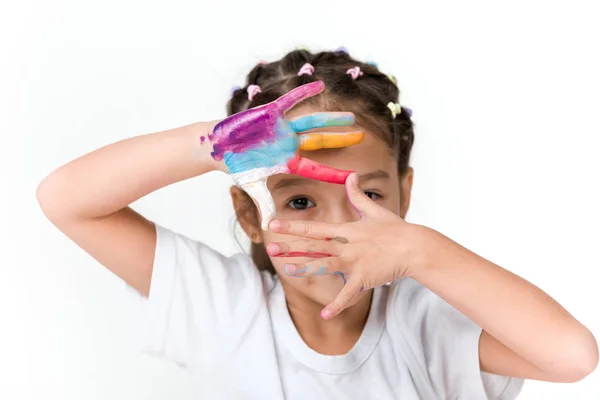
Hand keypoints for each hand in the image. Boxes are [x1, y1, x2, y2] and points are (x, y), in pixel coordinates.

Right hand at [207, 81, 363, 228]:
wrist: (220, 148)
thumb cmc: (236, 167)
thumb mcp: (253, 187)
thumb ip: (264, 205)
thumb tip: (268, 228)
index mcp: (288, 162)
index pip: (317, 169)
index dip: (335, 174)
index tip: (354, 177)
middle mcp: (290, 144)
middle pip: (321, 142)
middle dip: (341, 139)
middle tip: (362, 137)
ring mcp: (283, 128)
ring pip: (312, 122)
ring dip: (331, 119)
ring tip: (350, 116)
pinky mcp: (271, 113)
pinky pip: (291, 101)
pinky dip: (304, 93)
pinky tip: (320, 85)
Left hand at [266, 173, 431, 319]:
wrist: (415, 247)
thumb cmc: (396, 229)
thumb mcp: (375, 210)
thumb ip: (358, 195)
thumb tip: (351, 176)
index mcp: (347, 230)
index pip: (315, 227)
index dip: (294, 226)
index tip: (274, 224)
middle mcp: (347, 245)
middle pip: (314, 246)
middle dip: (291, 247)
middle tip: (270, 248)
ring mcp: (355, 262)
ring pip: (326, 265)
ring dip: (306, 268)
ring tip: (288, 270)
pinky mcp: (365, 278)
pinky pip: (349, 294)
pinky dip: (337, 305)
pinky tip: (325, 315)